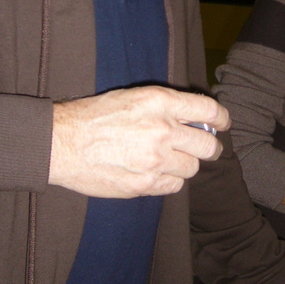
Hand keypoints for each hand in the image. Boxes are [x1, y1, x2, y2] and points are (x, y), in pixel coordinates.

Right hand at [49, 85, 228, 197]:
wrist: (62, 143)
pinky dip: (169, 181)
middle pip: (207, 144)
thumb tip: (192, 117)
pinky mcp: (144, 184)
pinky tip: (156, 173)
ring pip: (192, 168)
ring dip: (185, 164)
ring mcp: (155, 160)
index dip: (221, 117)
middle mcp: (162, 130)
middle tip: (205, 148)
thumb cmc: (94, 116)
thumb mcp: (132, 97)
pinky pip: (174, 186)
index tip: (222, 123)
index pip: (207, 109)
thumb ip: (165, 106)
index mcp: (159, 102)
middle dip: (209, 147)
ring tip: (170, 160)